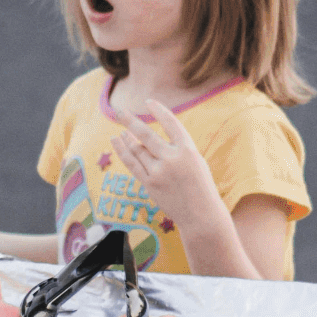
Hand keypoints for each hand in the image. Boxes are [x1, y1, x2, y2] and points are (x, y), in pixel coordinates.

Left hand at [111, 100, 227, 240]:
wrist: (200, 214)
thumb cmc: (200, 186)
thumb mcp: (196, 161)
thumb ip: (176, 148)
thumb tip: (149, 138)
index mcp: (188, 150)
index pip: (171, 123)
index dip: (159, 111)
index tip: (148, 102)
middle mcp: (172, 159)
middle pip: (146, 134)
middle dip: (130, 121)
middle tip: (120, 112)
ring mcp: (158, 172)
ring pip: (137, 149)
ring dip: (127, 138)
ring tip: (120, 130)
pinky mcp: (149, 184)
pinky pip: (132, 163)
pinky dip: (123, 151)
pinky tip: (116, 142)